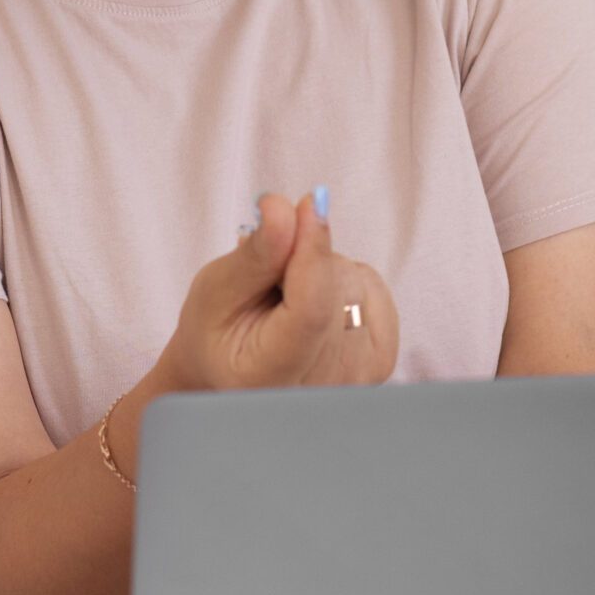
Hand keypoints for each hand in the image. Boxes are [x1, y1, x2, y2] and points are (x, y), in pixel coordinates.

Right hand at [158, 191, 398, 393]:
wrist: (233, 371)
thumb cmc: (216, 334)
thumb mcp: (215, 289)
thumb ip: (255, 255)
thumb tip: (285, 209)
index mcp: (270, 378)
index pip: (311, 312)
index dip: (312, 251)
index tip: (306, 205)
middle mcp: (320, 389)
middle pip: (335, 289)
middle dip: (303, 261)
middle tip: (268, 278)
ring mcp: (357, 379)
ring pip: (355, 283)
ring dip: (321, 273)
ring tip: (286, 299)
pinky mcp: (379, 362)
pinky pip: (372, 288)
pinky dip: (344, 280)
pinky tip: (316, 303)